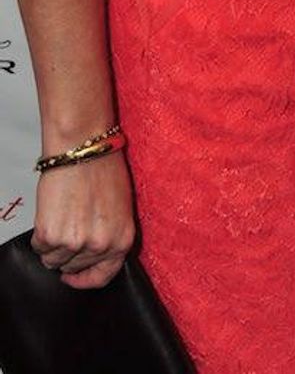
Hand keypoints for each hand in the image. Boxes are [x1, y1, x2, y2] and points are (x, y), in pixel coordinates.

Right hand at [32, 152, 135, 288]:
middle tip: (70, 227)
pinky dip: (41, 235)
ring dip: (54, 244)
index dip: (86, 279)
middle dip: (70, 252)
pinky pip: (39, 248)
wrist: (82, 147)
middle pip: (75, 267)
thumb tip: (96, 252)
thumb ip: (111, 233)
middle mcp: (100, 245)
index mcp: (122, 239)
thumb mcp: (122, 206)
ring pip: (54, 260)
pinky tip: (51, 213)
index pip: (103, 276)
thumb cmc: (103, 168)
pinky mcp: (50, 236)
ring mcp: (74, 243)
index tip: (75, 277)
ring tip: (61, 216)